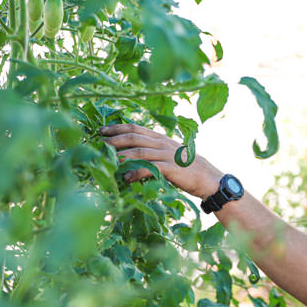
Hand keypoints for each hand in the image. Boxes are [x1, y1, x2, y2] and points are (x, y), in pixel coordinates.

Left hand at [100, 123, 222, 199]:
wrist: (208, 178)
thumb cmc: (186, 168)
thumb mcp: (168, 154)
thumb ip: (152, 152)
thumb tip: (131, 155)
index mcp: (160, 138)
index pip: (135, 128)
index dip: (117, 128)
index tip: (101, 130)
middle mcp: (162, 143)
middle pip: (134, 137)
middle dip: (114, 140)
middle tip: (99, 143)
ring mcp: (166, 155)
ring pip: (139, 151)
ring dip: (121, 156)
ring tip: (107, 160)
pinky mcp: (170, 168)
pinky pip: (150, 168)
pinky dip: (136, 172)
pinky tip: (126, 178)